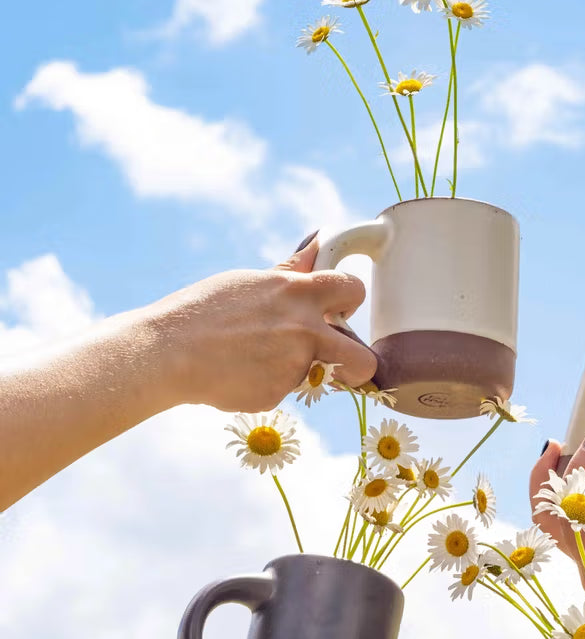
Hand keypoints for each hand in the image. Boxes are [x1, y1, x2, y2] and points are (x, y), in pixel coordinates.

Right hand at [148, 235, 377, 411]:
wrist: (167, 351)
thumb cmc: (204, 310)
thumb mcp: (249, 282)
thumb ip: (291, 273)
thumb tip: (318, 243)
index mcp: (298, 293)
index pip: (353, 289)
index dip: (350, 300)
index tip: (340, 309)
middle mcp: (305, 330)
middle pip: (363, 358)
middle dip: (357, 364)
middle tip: (337, 360)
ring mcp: (293, 367)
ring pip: (317, 375)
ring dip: (300, 370)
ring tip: (257, 359)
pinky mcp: (276, 395)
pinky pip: (283, 391)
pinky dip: (265, 385)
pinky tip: (238, 373)